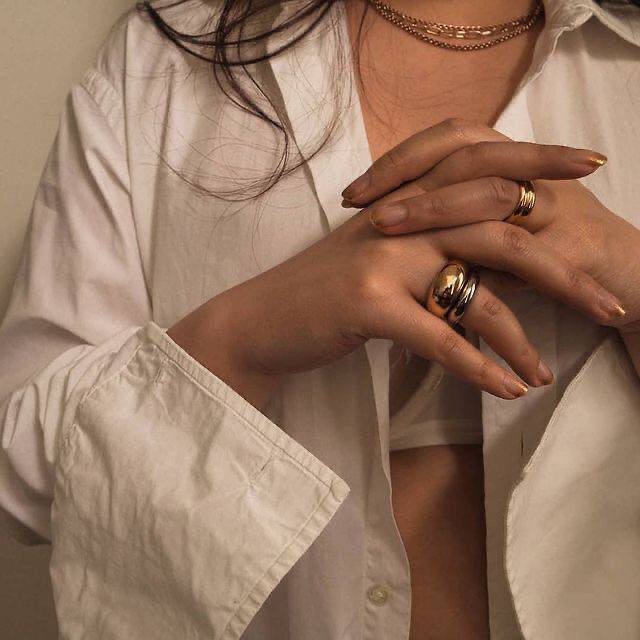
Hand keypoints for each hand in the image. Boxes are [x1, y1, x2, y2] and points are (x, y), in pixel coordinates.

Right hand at [169, 143, 622, 407]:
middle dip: (561, 270)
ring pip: (475, 288)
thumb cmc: (323, 294)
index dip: (539, 164)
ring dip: (521, 337)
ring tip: (545, 374)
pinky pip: (440, 336)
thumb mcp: (379, 256)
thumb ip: (431, 244)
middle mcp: (399, 219)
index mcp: (406, 201)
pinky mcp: (366, 303)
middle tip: (606, 306)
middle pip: (499, 230)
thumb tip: (487, 265)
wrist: (260, 321)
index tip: (590, 168)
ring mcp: (382, 258)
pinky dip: (478, 367)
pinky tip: (506, 389)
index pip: (483, 170)